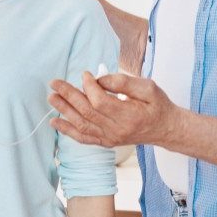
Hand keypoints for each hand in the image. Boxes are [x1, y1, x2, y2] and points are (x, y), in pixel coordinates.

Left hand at [49, 71, 183, 148]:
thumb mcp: (148, 88)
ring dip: (64, 111)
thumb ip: (123, 82)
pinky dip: (67, 130)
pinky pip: (83, 138)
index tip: (85, 74)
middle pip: (87, 112)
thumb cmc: (157, 105)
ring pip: (81, 125)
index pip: (100, 102)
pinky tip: (55, 122)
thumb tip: (99, 79)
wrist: (164, 128)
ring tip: (51, 97)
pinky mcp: (106, 142)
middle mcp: (117, 130)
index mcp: (129, 116)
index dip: (89, 87)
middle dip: (69, 96)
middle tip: (55, 83)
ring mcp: (110, 138)